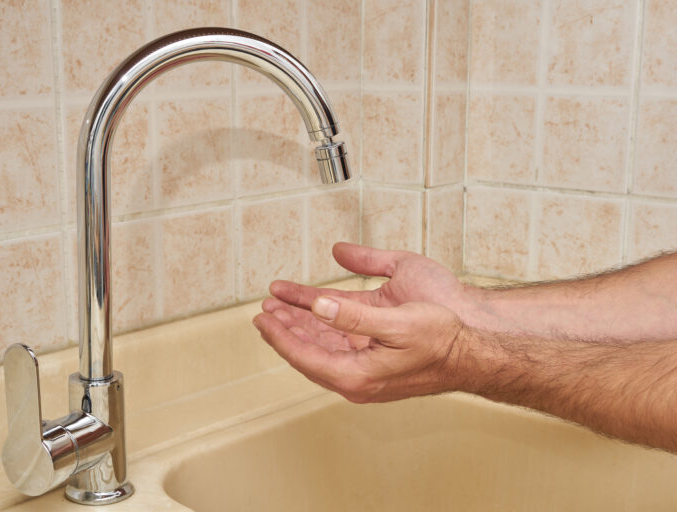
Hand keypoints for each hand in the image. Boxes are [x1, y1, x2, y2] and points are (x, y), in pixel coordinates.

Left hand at [252, 243, 465, 402]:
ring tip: (281, 308)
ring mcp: (364, 376)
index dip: (279, 335)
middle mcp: (356, 380)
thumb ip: (353, 316)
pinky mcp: (373, 367)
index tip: (261, 317)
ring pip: (322, 349)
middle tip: (265, 310)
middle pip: (308, 354)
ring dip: (301, 327)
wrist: (472, 356)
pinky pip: (338, 348)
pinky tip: (313, 315)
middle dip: (285, 329)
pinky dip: (322, 330)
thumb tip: (318, 307)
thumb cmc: (442, 341)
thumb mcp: (397, 323)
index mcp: (357, 376)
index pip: (304, 356)